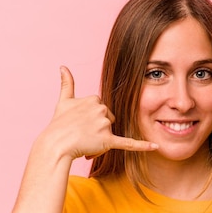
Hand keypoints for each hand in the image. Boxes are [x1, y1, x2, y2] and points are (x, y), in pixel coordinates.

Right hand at [39, 66, 157, 159]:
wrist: (56, 144)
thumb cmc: (59, 124)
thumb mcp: (63, 101)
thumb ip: (67, 83)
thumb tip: (62, 66)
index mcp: (94, 98)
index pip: (102, 109)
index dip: (92, 118)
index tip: (81, 123)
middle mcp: (101, 109)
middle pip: (109, 120)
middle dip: (98, 129)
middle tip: (82, 134)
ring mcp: (105, 125)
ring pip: (111, 133)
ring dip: (101, 139)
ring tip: (86, 142)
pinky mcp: (108, 140)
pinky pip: (129, 143)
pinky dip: (143, 145)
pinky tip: (155, 146)